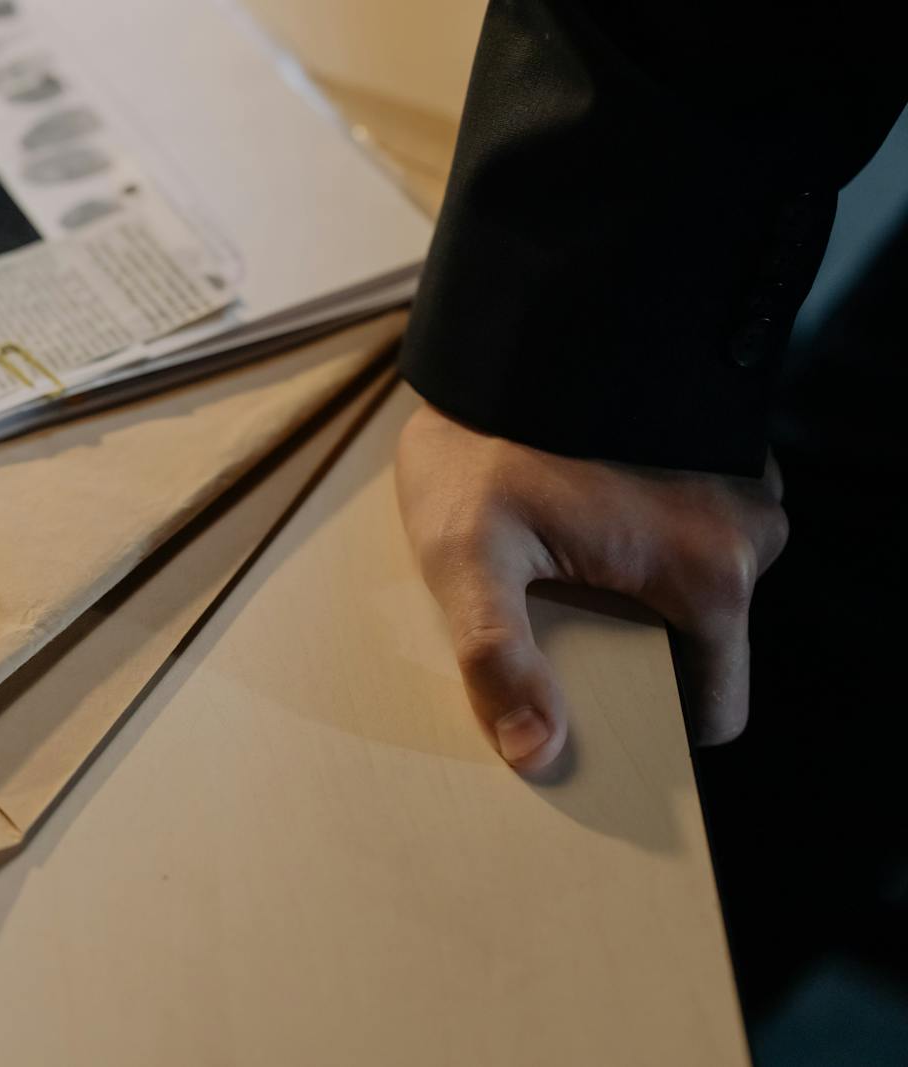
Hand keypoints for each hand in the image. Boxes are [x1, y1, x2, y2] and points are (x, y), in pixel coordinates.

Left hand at [396, 401, 787, 772]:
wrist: (508, 329)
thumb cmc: (486, 440)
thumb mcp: (466, 556)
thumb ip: (498, 658)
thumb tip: (535, 753)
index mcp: (712, 573)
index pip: (714, 709)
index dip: (650, 725)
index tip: (587, 712)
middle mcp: (751, 532)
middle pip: (700, 649)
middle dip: (631, 654)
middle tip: (553, 620)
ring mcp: (742, 490)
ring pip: (694, 592)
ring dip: (632, 595)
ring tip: (557, 563)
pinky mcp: (720, 459)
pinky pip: (692, 536)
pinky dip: (642, 546)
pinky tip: (580, 522)